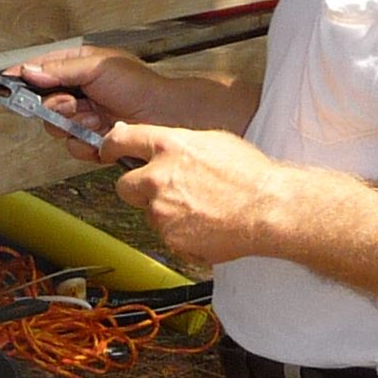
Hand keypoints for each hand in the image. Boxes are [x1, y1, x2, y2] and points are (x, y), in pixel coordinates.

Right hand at [9, 45, 171, 140]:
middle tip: (73, 103)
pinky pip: (74, 147)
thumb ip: (60, 69)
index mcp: (77, 68)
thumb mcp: (97, 67)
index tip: (6, 80)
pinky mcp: (93, 141)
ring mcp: (85, 118)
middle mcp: (79, 93)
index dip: (23, 76)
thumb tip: (30, 71)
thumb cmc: (141, 86)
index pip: (40, 70)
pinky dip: (87, 143)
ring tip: (97, 118)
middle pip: (43, 104)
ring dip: (76, 125)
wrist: (165, 116)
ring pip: (56, 128)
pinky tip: (103, 133)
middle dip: (57, 107)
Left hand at [103, 121, 287, 263]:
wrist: (269, 210)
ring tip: (200, 208)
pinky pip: (166, 235)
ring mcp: (162, 210)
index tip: (108, 150)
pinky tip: (205, 225)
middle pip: (123, 185)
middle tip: (163, 190)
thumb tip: (156, 145)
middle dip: (138, 188)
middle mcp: (158, 177)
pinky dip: (181, 233)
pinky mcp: (171, 238)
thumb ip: (177, 143)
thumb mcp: (212, 141)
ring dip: (165, 212)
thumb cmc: (249, 174)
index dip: (110, 146)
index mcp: (169, 147)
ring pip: (149, 213)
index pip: (120, 140)